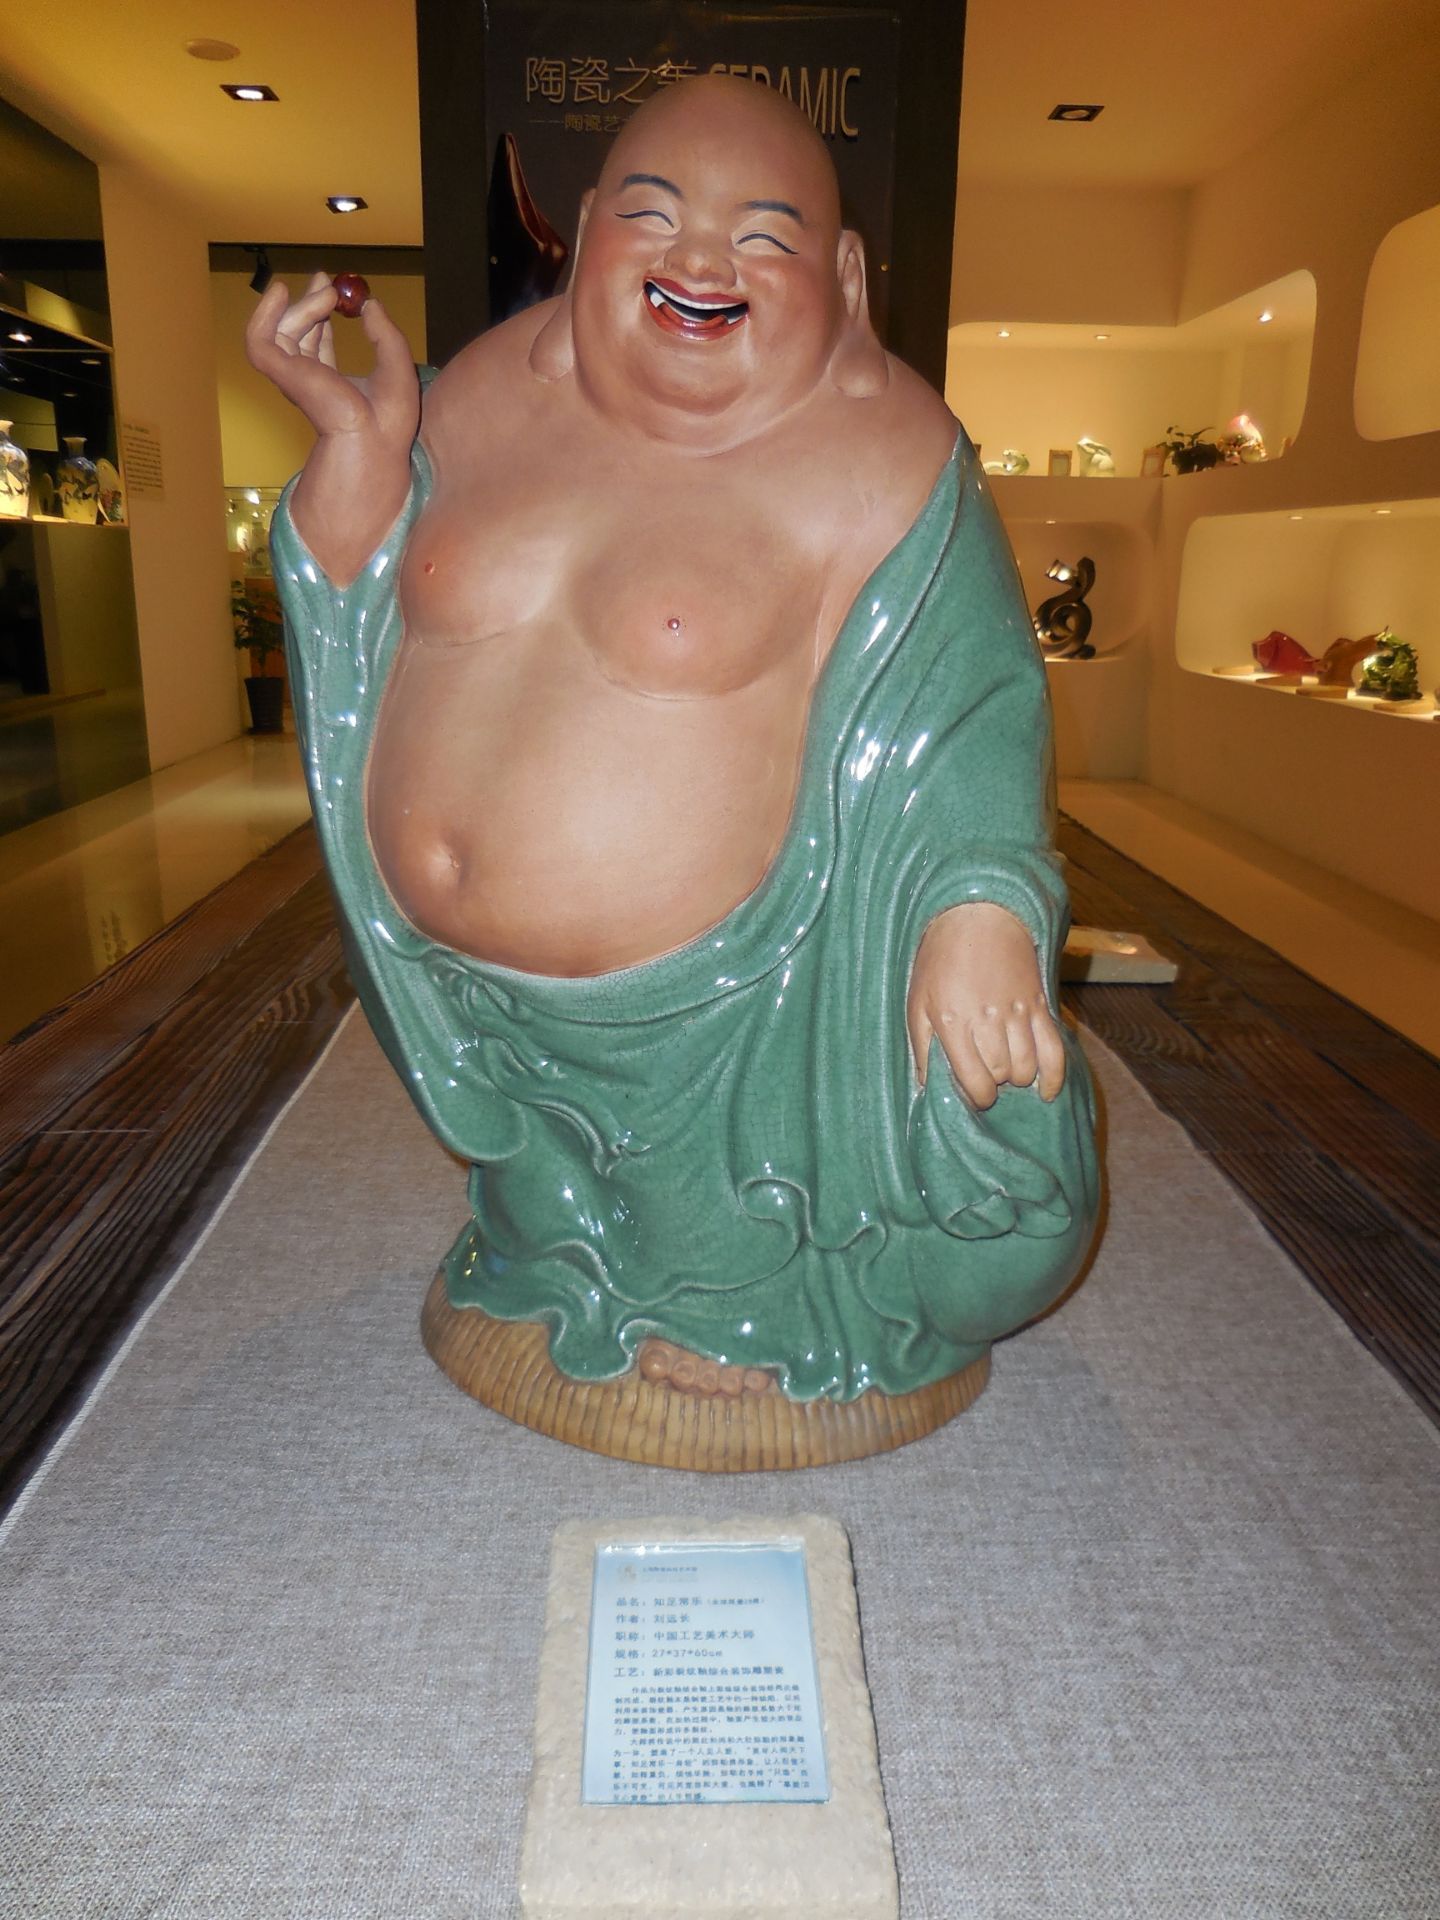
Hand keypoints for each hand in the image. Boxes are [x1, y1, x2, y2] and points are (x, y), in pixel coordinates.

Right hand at [244, 271, 418, 449]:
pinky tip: (281, 290)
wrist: (376, 434)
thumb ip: (384, 332)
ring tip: (328, 293)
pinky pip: (259, 339)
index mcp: (329, 384)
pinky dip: (264, 313)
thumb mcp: (395, 361)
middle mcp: (307, 381)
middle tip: (325, 279)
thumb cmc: (390, 415)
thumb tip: (371, 305)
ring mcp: (292, 378)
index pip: (316, 344)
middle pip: (298, 334)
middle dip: (308, 303)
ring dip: (303, 307)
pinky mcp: (281, 374)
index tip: (331, 290)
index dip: (320, 315)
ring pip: (283, 331)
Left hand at [906, 902, 1065, 1108]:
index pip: (975, 1082)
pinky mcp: (1039, 1004)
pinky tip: (1045, 1090)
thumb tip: (925, 1087)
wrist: (977, 916)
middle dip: (993, 1082)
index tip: (973, 1094)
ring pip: (1027, 1068)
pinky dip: (1053, 1077)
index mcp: (954, 1023)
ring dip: (1017, 1077)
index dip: (976, 1097)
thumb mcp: (917, 1003)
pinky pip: (1055, 1051)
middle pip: (1001, 1075)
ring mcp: (1018, 1013)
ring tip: (1005, 1069)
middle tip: (985, 1071)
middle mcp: (989, 1021)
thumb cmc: (940, 962)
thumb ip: (921, 1048)